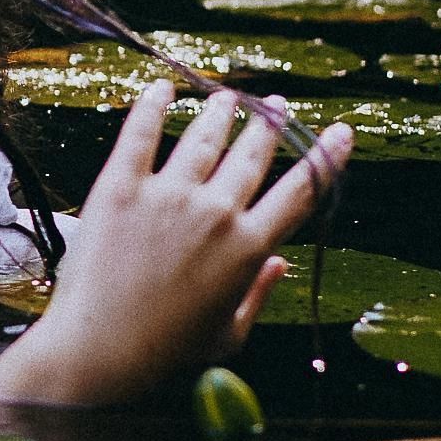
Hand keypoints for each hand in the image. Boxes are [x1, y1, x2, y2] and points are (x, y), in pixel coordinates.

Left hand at [0, 82, 352, 409]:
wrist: (99, 350)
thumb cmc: (167, 354)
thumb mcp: (229, 334)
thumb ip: (258, 295)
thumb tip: (281, 264)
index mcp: (249, 248)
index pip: (300, 191)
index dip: (326, 158)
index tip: (341, 131)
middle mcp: (215, 212)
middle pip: (252, 154)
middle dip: (268, 125)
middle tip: (276, 104)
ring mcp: (167, 195)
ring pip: (203, 138)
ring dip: (220, 111)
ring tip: (228, 97)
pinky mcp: (121, 188)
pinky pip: (141, 134)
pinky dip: (153, 105)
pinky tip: (162, 87)